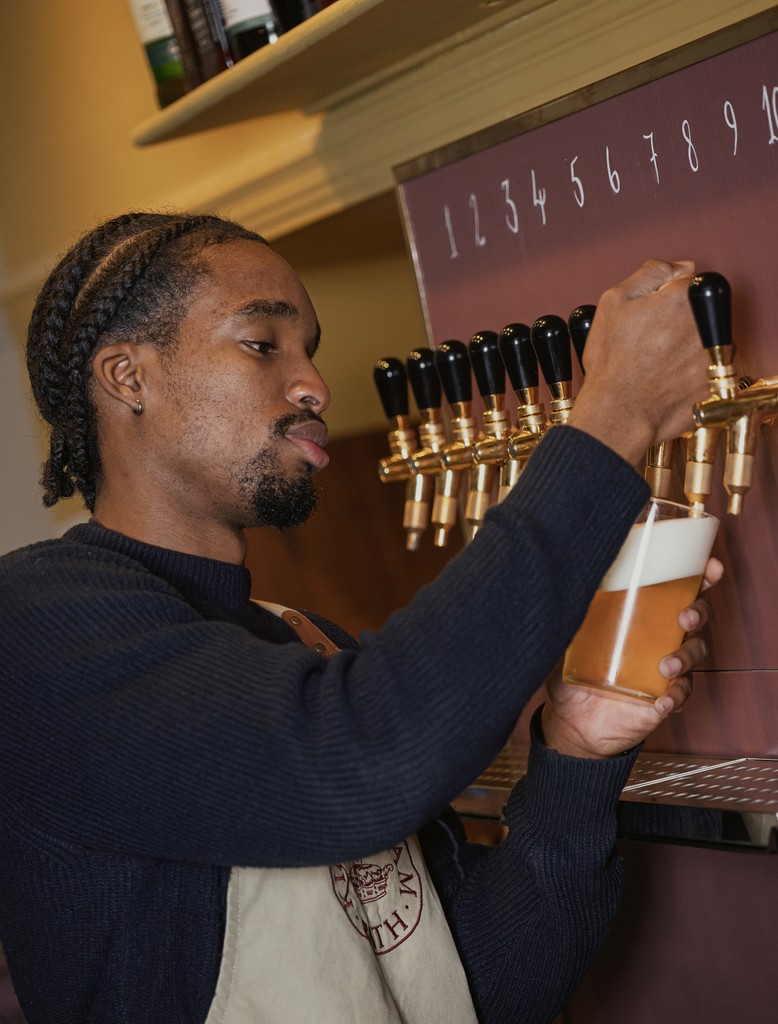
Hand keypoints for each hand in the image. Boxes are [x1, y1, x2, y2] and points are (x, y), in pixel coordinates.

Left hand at [541, 557, 723, 759]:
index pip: (677, 589)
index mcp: (642, 614)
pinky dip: (676, 696)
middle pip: (695, 617)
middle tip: (684, 618)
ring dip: (686, 657)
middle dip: (698, 613)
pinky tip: (662, 701)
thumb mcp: (566, 636)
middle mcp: (659, 637)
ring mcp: (666, 668)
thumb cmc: (572, 670)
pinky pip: (682, 695)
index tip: (711, 567)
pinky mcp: (664, 697)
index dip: (701, 577)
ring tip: (666, 667)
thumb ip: (566, 610)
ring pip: (694, 653)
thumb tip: (557, 580)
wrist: (572, 720)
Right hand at [569, 259, 709, 466]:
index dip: (665, 296)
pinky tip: (668, 377)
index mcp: (684, 298)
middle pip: (700, 309)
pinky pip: (709, 367)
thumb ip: (650, 273)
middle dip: (680, 319)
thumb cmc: (612, 363)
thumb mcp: (614, 302)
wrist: (619, 411)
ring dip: (689, 344)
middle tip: (651, 340)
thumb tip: (679, 267)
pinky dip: (692, 370)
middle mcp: (706, 323)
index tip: (651, 314)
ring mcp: (714, 353)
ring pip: (707, 337)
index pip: (687, 280)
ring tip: (659, 361)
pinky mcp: (716, 380)